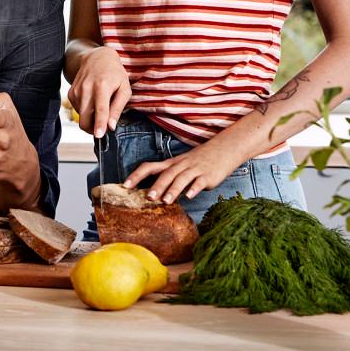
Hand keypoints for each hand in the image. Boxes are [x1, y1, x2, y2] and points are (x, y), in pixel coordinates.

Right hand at [67, 46, 130, 136]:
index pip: (101, 109)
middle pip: (85, 118)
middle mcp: (87, 88)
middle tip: (103, 129)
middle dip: (93, 129)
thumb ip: (118, 108)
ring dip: (91, 119)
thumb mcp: (124, 88)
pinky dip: (86, 112)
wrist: (97, 58)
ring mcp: (76, 91)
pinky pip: (78, 111)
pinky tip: (93, 101)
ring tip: (100, 107)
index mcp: (102, 86)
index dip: (99, 124)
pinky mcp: (71, 93)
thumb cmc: (114, 74)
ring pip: (81, 117)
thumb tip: (111, 126)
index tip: (99, 135)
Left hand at [124, 140, 245, 203]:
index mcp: (171, 164)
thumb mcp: (180, 166)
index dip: (137, 175)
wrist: (224, 149)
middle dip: (157, 186)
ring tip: (166, 201)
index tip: (125, 185)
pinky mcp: (208, 175)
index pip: (150, 167)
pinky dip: (194, 188)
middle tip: (148, 198)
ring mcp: (194, 170)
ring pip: (182, 178)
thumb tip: (151, 194)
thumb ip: (168, 178)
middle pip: (166, 174)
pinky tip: (189, 196)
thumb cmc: (198, 161)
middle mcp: (180, 165)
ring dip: (173, 189)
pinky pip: (200, 182)